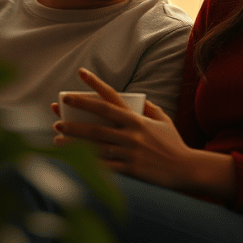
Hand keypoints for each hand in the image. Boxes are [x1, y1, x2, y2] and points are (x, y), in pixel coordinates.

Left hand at [53, 68, 232, 197]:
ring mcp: (128, 152)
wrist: (186, 169)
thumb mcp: (164, 120)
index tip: (80, 73)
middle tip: (57, 109)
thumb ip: (150, 108)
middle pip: (95, 122)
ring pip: (94, 143)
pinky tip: (72, 158)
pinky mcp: (128, 169)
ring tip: (57, 133)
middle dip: (74, 114)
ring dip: (73, 138)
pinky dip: (85, 161)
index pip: (111, 97)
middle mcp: (130, 133)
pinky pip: (102, 165)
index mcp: (137, 119)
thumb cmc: (174, 144)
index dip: (94, 84)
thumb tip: (139, 99)